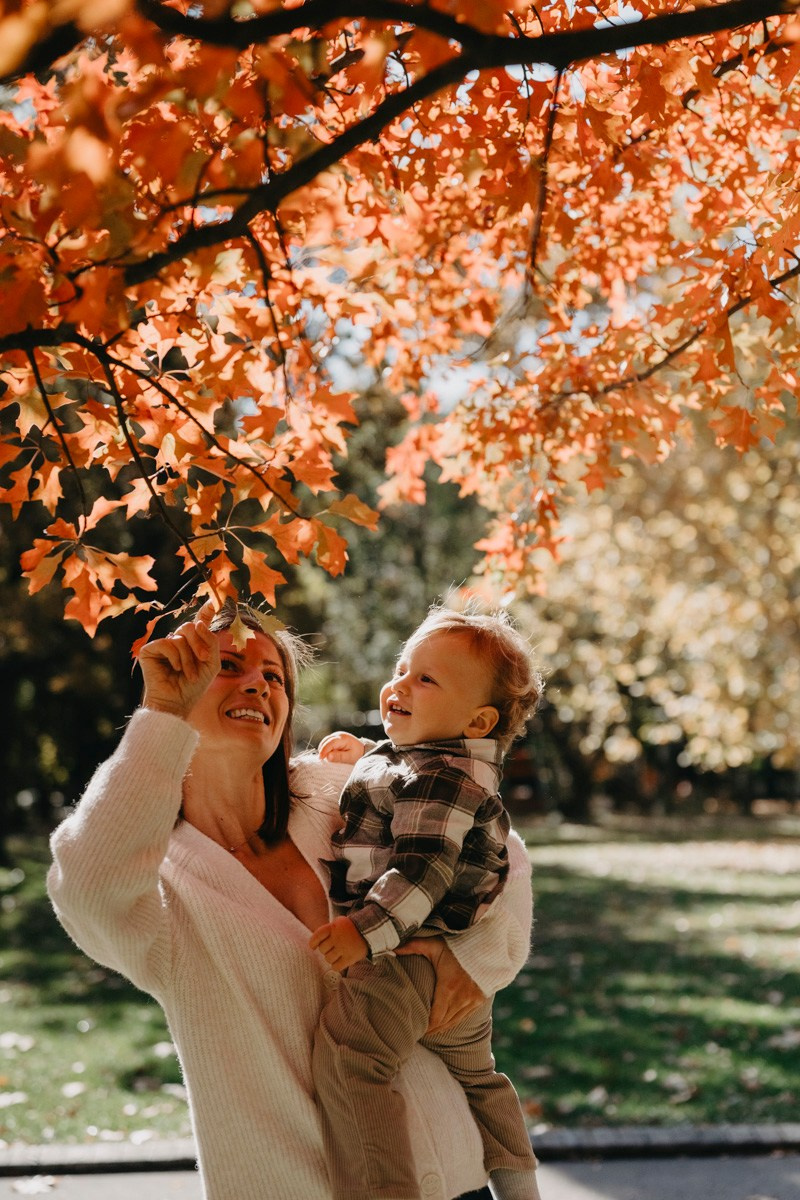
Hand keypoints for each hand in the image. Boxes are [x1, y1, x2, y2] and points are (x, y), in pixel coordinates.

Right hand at [139, 601, 219, 718]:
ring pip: (180, 636)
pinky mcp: (150, 650)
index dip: (205, 612)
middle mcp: (177, 641)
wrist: (177, 702)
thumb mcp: (211, 663)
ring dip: (189, 657)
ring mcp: (163, 645)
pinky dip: (175, 657)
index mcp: (192, 644)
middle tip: (204, 659)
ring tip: (189, 674)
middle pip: (190, 626)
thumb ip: (211, 642)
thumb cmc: (193, 686)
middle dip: (200, 643)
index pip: (198, 623)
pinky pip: (167, 643)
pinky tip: (174, 669)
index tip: (212, 603)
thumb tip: (198, 623)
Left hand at [309, 916, 368, 970]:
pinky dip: (336, 966)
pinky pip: (336, 967)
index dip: (313, 942)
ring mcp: (344, 948)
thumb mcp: (338, 923)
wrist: (368, 932)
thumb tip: (314, 944)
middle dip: (325, 950)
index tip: (313, 946)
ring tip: (337, 954)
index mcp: (334, 927)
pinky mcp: (350, 957)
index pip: (317, 935)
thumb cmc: (350, 929)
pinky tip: (340, 961)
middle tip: (333, 948)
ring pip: (328, 959)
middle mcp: (338, 937)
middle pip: (322, 949)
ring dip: (331, 958)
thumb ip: (327, 931)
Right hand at [318, 731, 365, 763]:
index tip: (320, 758)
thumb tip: (328, 756)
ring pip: (325, 742)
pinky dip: (325, 749)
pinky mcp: (333, 739)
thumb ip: (339, 757)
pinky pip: (326, 743)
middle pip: (326, 741)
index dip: (324, 750)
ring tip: (325, 759)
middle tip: (321, 760)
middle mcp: (338, 735)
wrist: (361, 750)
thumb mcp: (350, 758)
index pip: (331, 742)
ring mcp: (335, 736)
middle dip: (322, 750)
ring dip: (323, 750)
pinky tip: (327, 756)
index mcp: (344, 738)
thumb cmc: (357, 754)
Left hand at [396, 937, 485, 1032]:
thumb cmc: (456, 946)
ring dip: (441, 1028)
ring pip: (454, 1022)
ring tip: (429, 1030)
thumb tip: (392, 948)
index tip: (415, 1029)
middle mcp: (461, 998)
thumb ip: (413, 946)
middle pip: (443, 1023)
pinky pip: (464, 1017)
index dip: (425, 1027)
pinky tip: (445, 1023)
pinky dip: (453, 1021)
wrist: (485, 946)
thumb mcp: (434, 945)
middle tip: (418, 1032)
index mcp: (448, 988)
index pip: (435, 1018)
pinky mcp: (479, 1000)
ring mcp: (472, 1001)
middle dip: (431, 1029)